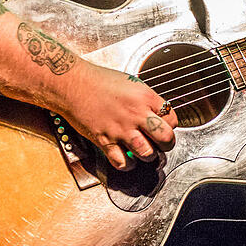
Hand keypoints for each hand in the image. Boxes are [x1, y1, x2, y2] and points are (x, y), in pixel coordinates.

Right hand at [59, 65, 178, 170]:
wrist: (73, 84)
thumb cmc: (100, 80)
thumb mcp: (132, 83)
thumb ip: (146, 100)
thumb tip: (157, 114)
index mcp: (145, 97)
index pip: (172, 119)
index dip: (170, 125)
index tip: (164, 126)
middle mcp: (136, 114)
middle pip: (166, 138)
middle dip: (167, 144)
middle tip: (162, 144)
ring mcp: (121, 129)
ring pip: (147, 153)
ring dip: (148, 155)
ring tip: (144, 150)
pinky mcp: (104, 140)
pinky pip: (123, 163)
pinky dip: (127, 165)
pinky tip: (127, 158)